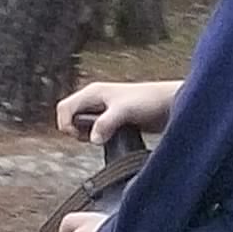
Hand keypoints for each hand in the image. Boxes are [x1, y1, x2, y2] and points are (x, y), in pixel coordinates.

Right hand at [55, 76, 178, 143]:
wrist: (169, 104)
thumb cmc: (149, 100)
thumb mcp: (124, 111)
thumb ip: (106, 123)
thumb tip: (92, 139)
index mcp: (92, 92)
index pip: (64, 108)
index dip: (65, 124)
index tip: (80, 136)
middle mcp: (95, 100)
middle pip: (70, 118)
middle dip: (76, 131)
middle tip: (93, 138)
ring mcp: (103, 110)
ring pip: (82, 126)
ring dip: (88, 136)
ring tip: (105, 137)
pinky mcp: (112, 121)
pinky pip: (95, 131)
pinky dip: (98, 138)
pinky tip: (112, 138)